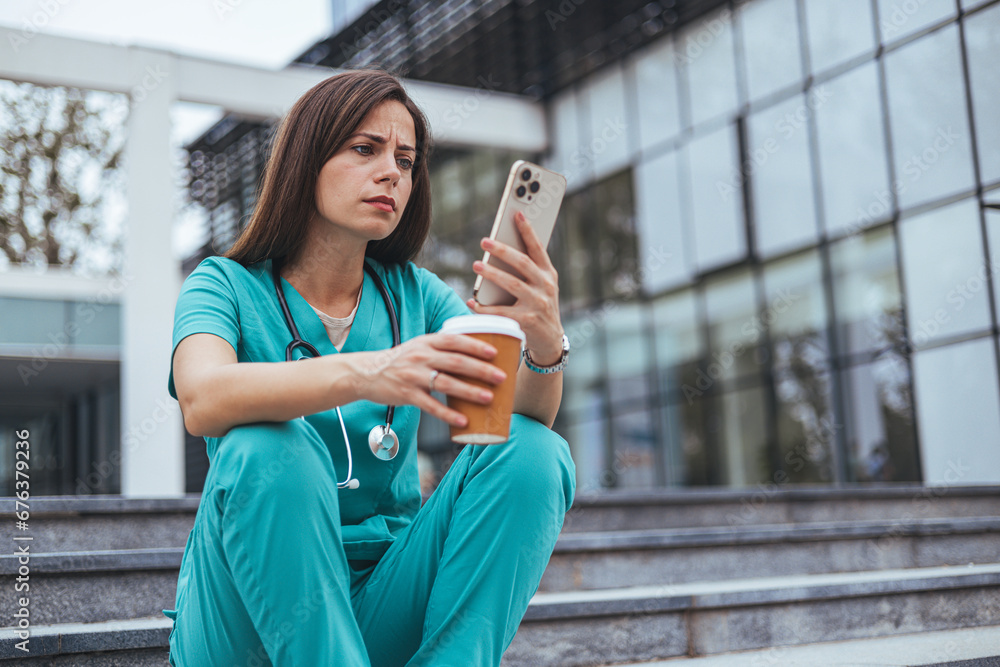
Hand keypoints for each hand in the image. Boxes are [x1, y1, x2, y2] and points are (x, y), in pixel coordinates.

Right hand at [348, 333, 506, 427]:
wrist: (367, 373)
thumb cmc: (401, 361)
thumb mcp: (419, 346)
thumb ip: (442, 348)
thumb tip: (475, 352)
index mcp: (426, 342)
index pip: (455, 340)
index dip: (475, 345)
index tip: (495, 352)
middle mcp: (420, 356)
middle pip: (455, 362)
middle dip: (481, 370)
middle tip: (500, 377)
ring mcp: (413, 376)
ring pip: (446, 383)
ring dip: (469, 391)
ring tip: (488, 398)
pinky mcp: (406, 394)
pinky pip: (431, 406)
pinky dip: (448, 414)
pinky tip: (463, 421)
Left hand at [467, 211, 563, 365]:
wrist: (550, 340)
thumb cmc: (540, 305)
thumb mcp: (542, 285)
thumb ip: (528, 268)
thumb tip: (503, 246)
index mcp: (548, 274)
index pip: (538, 248)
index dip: (528, 230)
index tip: (516, 213)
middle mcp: (546, 287)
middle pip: (523, 264)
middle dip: (503, 251)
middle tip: (485, 241)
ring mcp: (537, 304)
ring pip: (512, 285)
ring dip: (492, 274)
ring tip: (476, 265)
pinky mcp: (526, 322)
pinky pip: (500, 312)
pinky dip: (484, 308)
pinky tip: (472, 301)